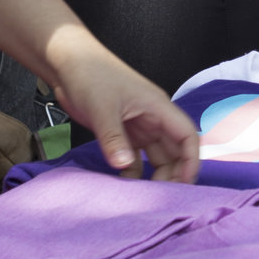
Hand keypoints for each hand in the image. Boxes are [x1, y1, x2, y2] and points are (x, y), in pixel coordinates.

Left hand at [50, 41, 199, 182]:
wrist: (67, 62)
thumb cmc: (91, 74)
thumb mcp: (103, 108)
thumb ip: (114, 138)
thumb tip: (124, 167)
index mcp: (158, 107)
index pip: (187, 136)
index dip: (191, 160)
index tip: (184, 183)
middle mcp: (153, 118)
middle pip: (175, 151)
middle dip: (173, 174)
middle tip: (159, 197)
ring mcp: (138, 126)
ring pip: (156, 156)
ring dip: (153, 175)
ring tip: (142, 195)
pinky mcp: (122, 131)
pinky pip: (134, 157)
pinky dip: (132, 171)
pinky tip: (123, 183)